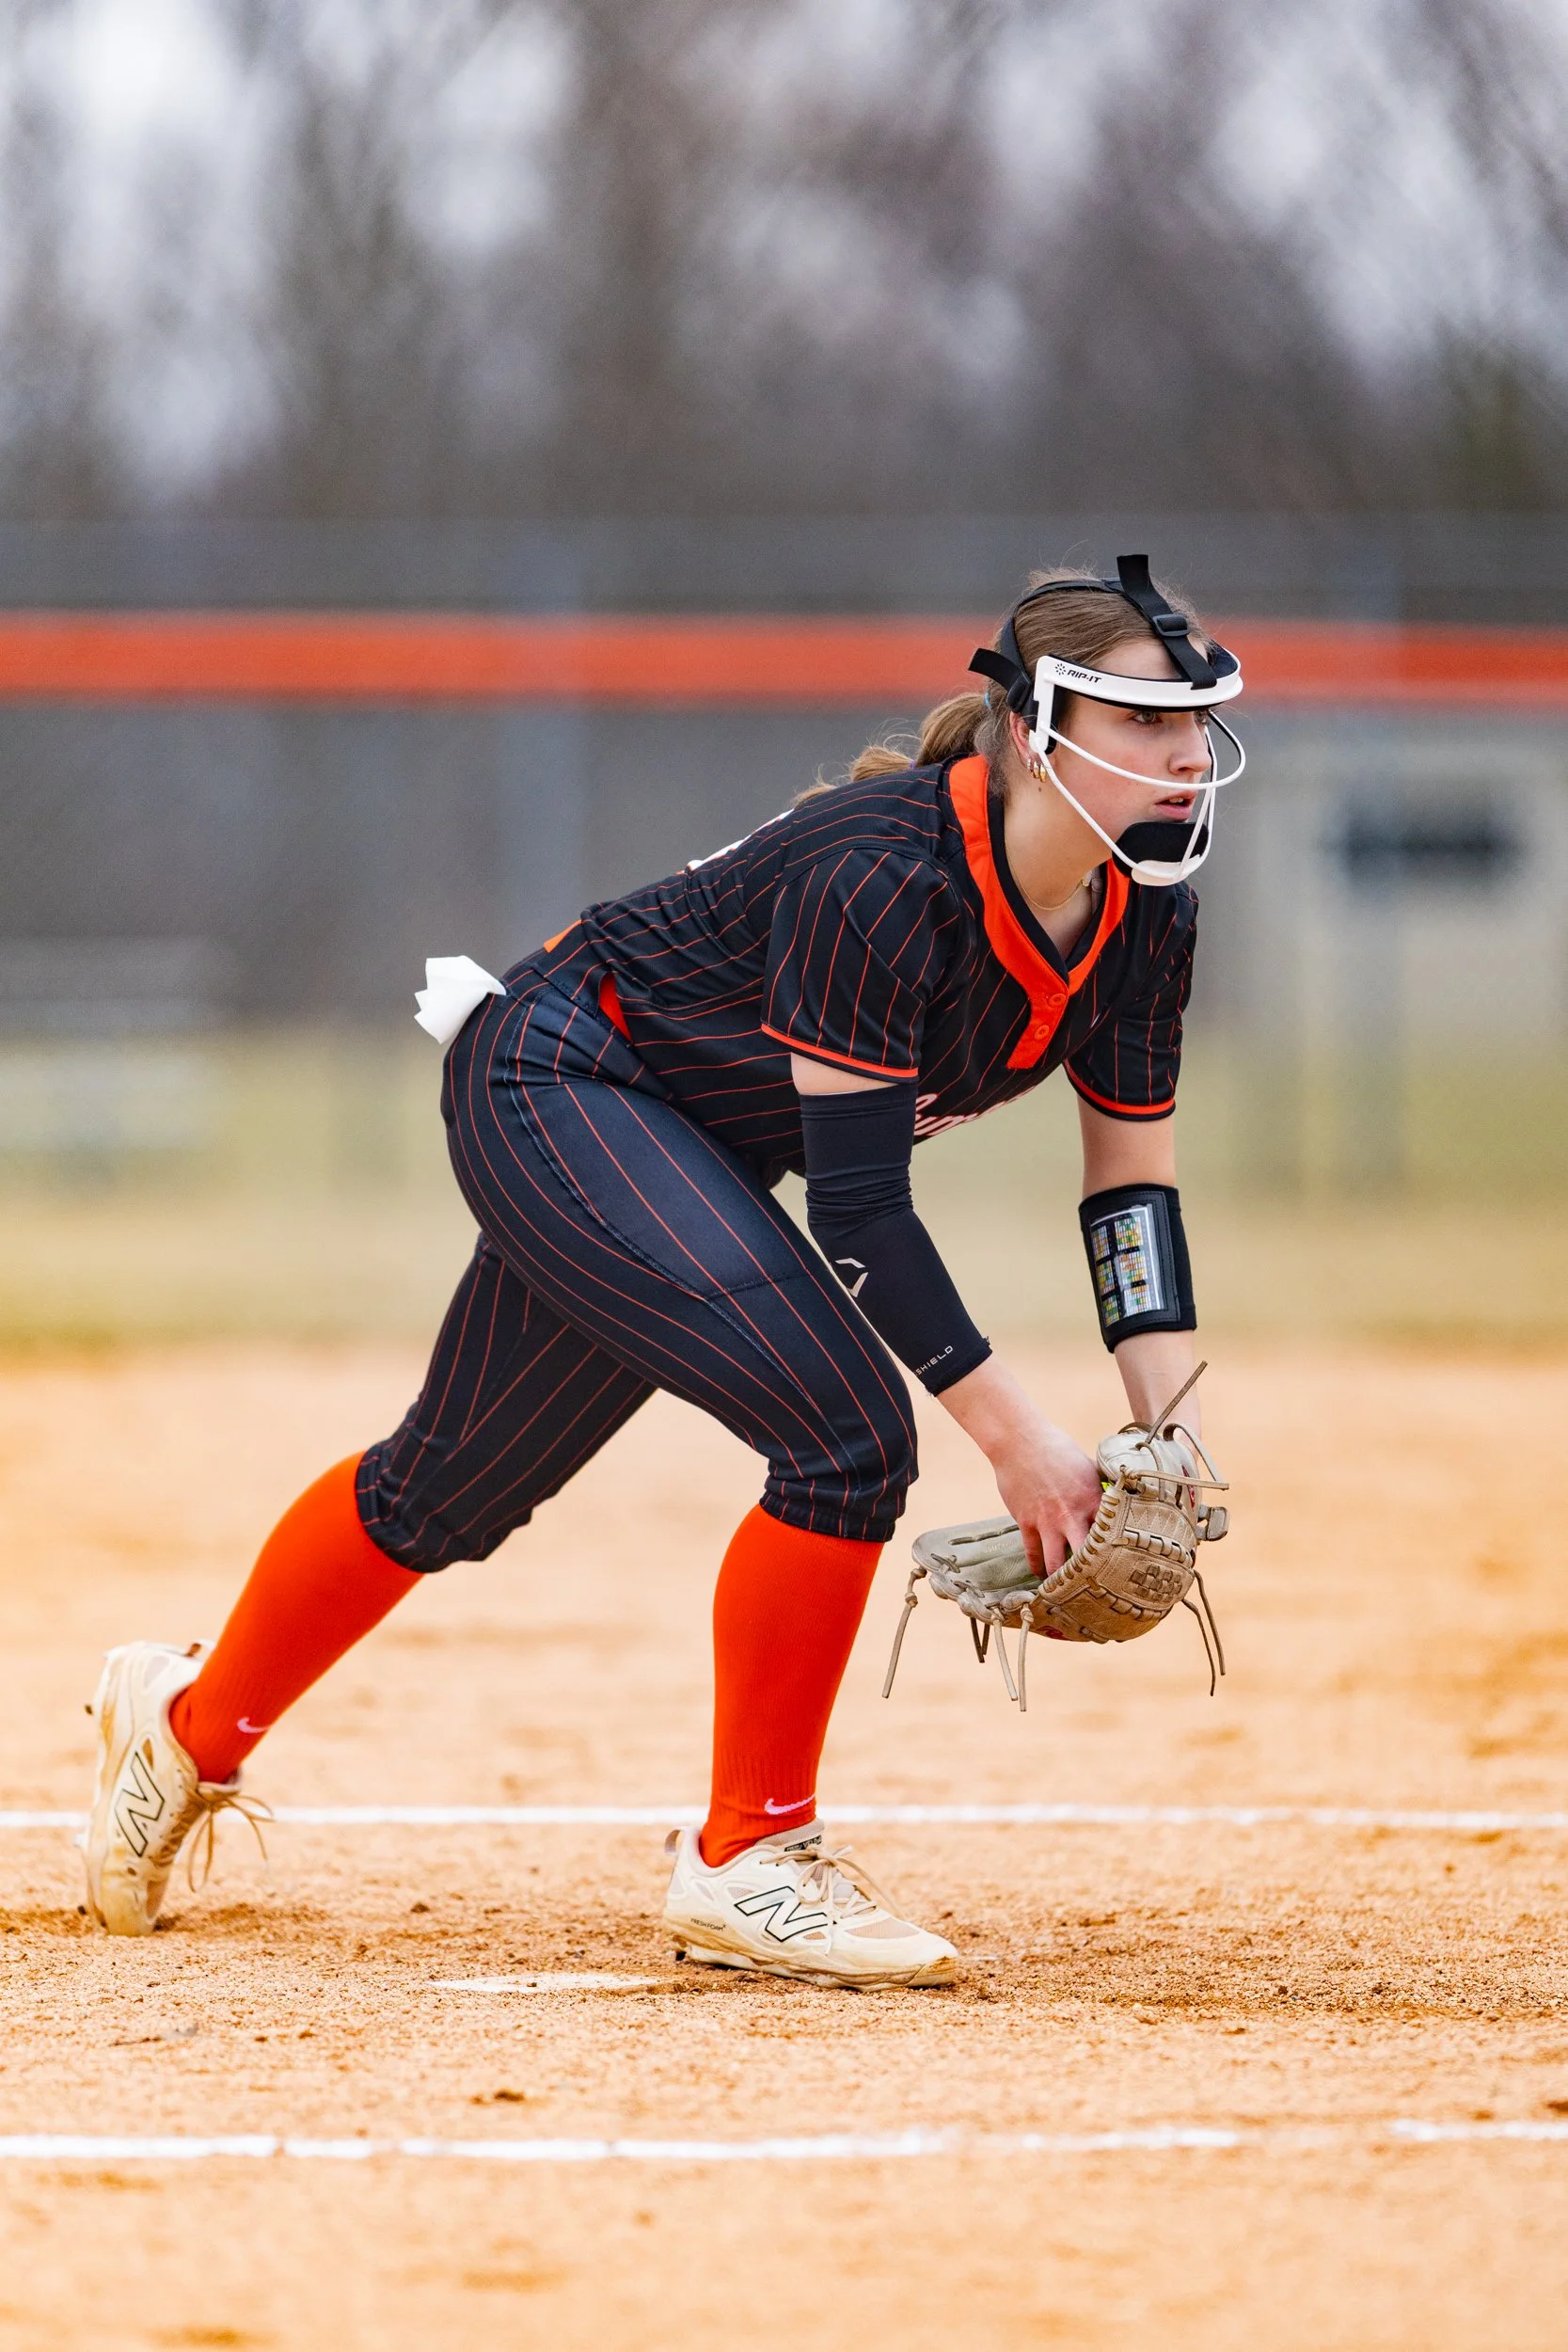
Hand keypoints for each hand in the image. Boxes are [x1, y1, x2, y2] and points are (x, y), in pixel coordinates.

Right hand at [936, 1358, 1102, 1573]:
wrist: (1019, 1441)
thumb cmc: (1056, 1448)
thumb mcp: (1086, 1465)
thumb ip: (1099, 1487)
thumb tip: (1114, 1495)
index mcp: (1094, 1500)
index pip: (1113, 1534)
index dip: (1120, 1554)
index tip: (1125, 1569)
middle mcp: (1073, 1515)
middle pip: (1088, 1556)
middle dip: (1094, 1575)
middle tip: (1099, 1590)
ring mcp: (1048, 1521)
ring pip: (1056, 1563)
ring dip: (1062, 1579)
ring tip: (1067, 1590)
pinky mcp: (1027, 1522)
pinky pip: (1032, 1553)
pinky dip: (1036, 1566)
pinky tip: (1041, 1574)